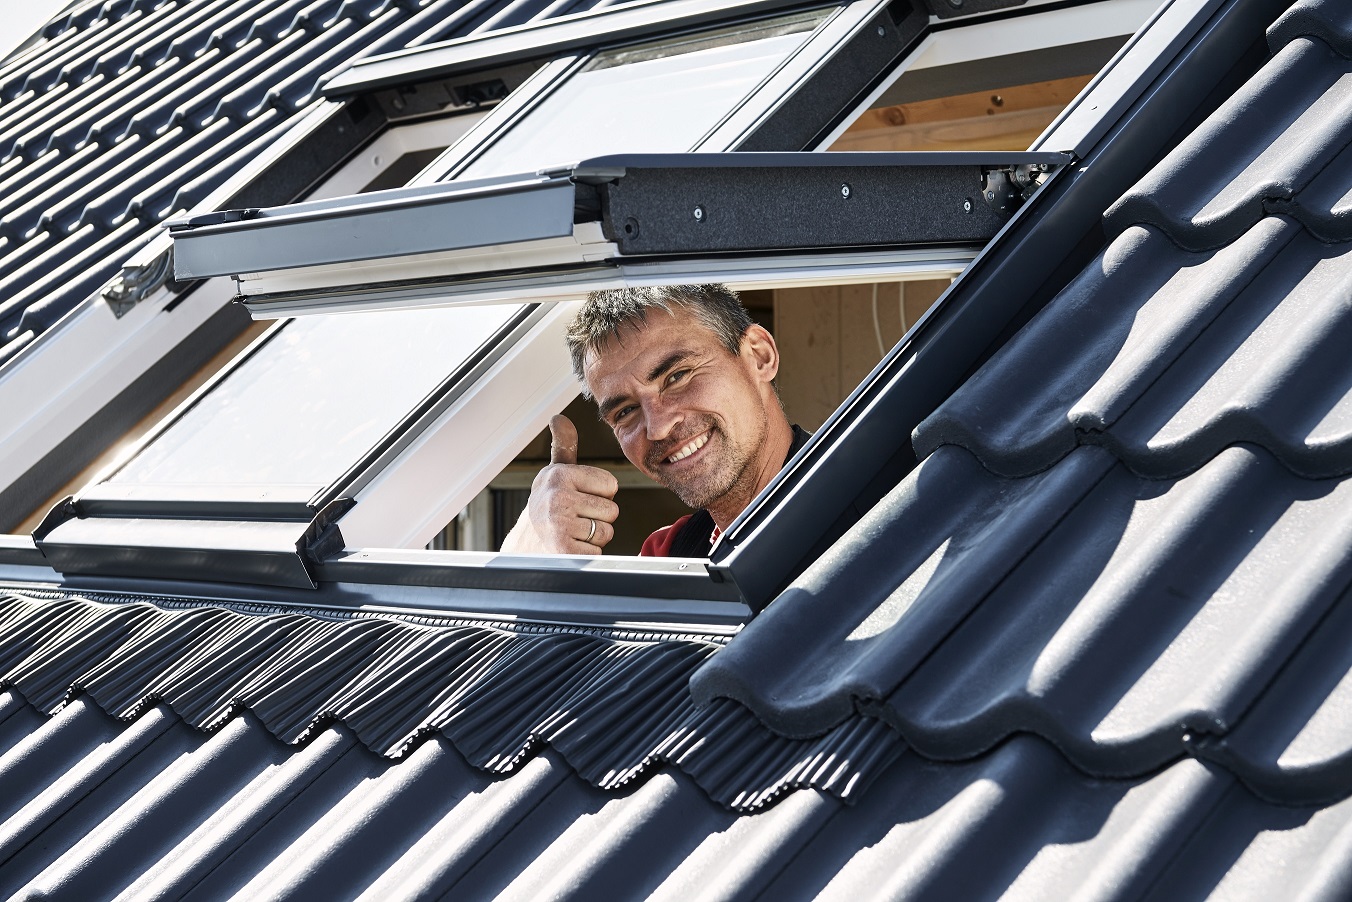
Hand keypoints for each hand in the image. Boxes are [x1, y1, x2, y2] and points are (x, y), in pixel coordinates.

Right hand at [500, 414, 619, 554]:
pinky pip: (598, 550)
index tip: (578, 496)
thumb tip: (559, 418)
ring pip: (606, 531)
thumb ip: (564, 446)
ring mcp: (560, 525)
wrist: (526, 542)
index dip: (600, 493)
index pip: (611, 484)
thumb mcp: (556, 473)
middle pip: (612, 510)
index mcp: (560, 475)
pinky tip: (571, 545)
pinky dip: (588, 552)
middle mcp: (557, 497)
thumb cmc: (550, 504)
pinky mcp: (564, 550)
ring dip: (594, 536)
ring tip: (573, 530)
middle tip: (575, 516)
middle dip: (598, 517)